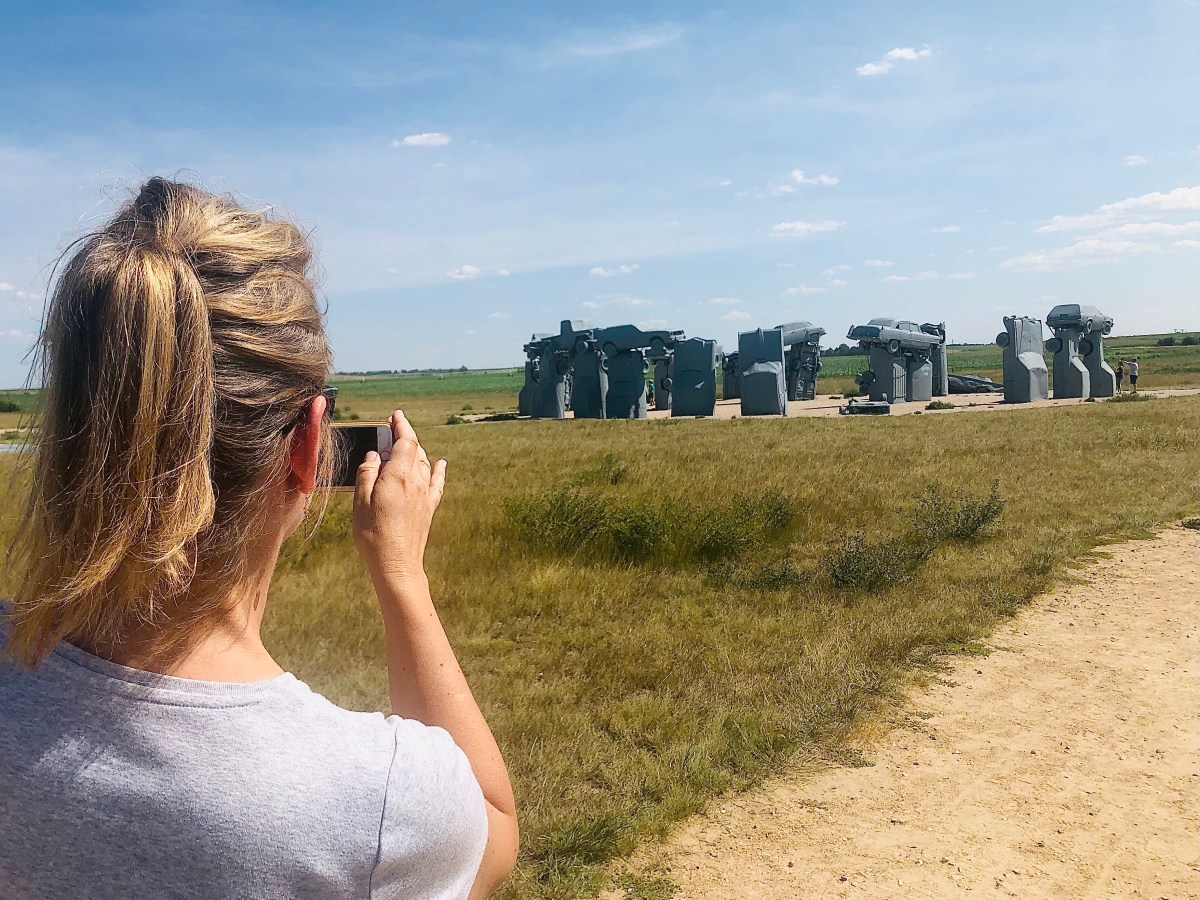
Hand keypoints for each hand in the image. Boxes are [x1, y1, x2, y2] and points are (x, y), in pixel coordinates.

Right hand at [353, 409, 446, 586]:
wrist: (396, 563)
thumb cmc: (373, 534)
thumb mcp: (360, 500)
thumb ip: (367, 473)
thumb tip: (373, 455)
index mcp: (398, 476)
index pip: (405, 441)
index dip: (401, 425)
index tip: (395, 415)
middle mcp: (417, 481)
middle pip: (416, 449)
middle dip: (406, 435)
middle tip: (394, 426)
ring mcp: (426, 494)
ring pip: (425, 462)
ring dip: (416, 450)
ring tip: (404, 444)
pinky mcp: (430, 507)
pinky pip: (437, 482)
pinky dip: (438, 469)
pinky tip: (441, 463)